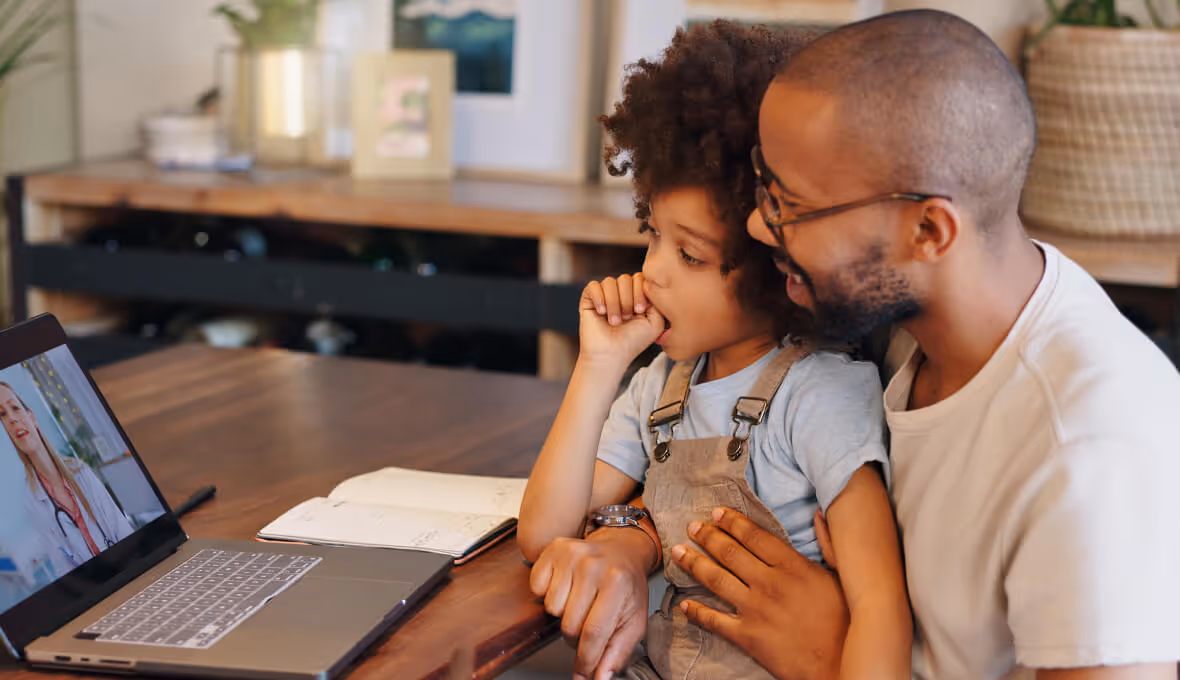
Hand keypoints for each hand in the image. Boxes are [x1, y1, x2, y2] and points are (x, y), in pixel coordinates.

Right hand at [529, 530, 653, 679]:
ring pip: (551, 608)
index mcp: (617, 583)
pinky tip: (566, 586)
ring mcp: (571, 555)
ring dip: (563, 613)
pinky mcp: (554, 549)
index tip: (582, 676)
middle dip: (576, 635)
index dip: (585, 661)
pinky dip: (547, 593)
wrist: (621, 549)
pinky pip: (537, 587)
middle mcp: (593, 566)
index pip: (593, 633)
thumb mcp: (633, 620)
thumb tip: (599, 679)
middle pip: (569, 624)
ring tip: (579, 601)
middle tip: (587, 623)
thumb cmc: (627, 586)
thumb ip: (617, 653)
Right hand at [579, 273, 664, 369]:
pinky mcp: (588, 299)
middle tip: (627, 318)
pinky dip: (599, 298)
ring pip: (609, 282)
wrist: (612, 355)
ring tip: (615, 321)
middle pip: (625, 278)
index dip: (641, 291)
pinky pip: (593, 286)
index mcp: (636, 295)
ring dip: (614, 302)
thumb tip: (651, 285)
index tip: (640, 310)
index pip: (640, 278)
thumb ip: (658, 301)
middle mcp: (620, 293)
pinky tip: (602, 313)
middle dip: (628, 298)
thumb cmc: (633, 342)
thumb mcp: (656, 322)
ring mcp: (604, 295)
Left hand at [671, 508, 848, 679]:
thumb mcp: (842, 576)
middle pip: (730, 552)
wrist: (842, 665)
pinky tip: (684, 605)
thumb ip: (829, 543)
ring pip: (716, 579)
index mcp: (793, 566)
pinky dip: (697, 612)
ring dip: (694, 563)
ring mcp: (756, 610)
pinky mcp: (748, 636)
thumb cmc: (847, 622)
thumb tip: (819, 514)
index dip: (733, 522)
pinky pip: (715, 620)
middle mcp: (769, 583)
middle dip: (707, 536)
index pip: (755, 536)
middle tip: (692, 526)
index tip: (717, 512)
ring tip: (678, 552)